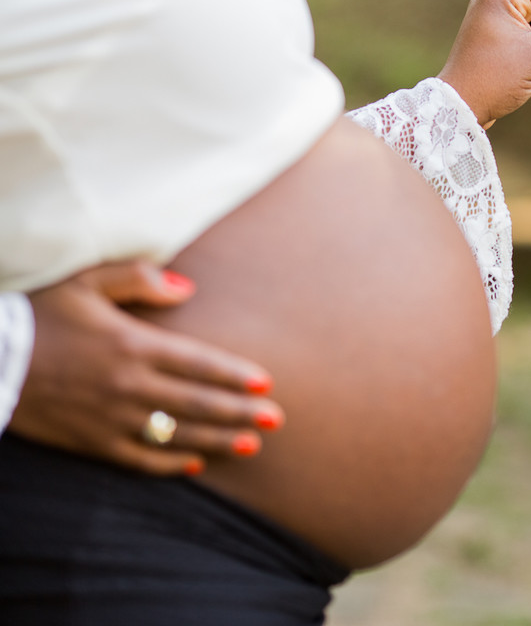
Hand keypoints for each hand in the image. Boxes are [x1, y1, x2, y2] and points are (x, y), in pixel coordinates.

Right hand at [10, 261, 283, 475]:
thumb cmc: (40, 314)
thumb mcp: (86, 281)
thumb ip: (139, 278)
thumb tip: (187, 288)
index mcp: (133, 344)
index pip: (199, 363)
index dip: (236, 376)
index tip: (267, 384)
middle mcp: (129, 385)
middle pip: (198, 404)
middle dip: (242, 414)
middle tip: (278, 421)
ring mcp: (111, 418)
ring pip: (177, 435)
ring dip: (219, 442)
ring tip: (253, 446)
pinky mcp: (91, 442)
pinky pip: (139, 459)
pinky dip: (170, 463)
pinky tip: (195, 464)